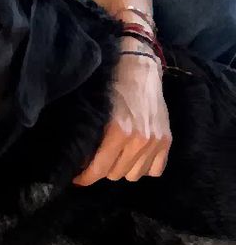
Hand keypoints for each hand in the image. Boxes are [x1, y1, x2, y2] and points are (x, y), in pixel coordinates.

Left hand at [73, 39, 170, 185]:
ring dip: (122, 169)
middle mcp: (138, 140)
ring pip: (134, 175)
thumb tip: (79, 157)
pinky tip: (133, 157)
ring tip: (113, 158)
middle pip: (115, 173)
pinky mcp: (167, 141)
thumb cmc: (110, 83)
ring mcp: (155, 142)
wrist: (138, 66)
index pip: (99, 169)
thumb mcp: (94, 108)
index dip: (85, 177)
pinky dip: (143, 167)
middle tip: (93, 162)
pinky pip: (155, 170)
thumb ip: (91, 134)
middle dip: (101, 170)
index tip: (76, 178)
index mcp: (117, 131)